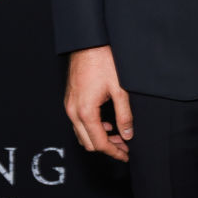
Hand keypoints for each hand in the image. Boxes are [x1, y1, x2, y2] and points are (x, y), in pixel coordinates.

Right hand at [64, 45, 132, 162]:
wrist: (88, 42)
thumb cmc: (104, 61)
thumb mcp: (120, 89)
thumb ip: (124, 115)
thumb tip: (128, 135)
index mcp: (85, 111)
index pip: (99, 142)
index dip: (114, 151)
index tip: (126, 155)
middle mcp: (73, 111)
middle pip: (88, 142)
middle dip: (107, 147)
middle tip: (124, 147)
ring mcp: (69, 105)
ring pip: (82, 133)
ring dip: (99, 138)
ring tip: (118, 136)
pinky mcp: (70, 99)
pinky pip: (78, 122)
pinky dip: (91, 128)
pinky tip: (106, 124)